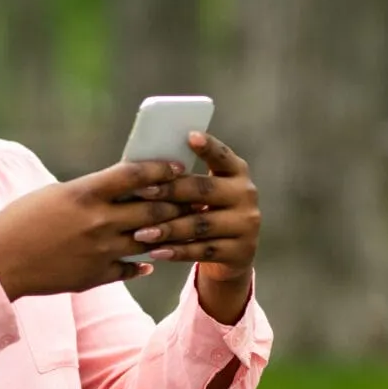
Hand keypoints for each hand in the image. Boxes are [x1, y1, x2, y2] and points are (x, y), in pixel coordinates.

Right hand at [0, 159, 199, 299]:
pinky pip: (133, 268)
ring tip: (181, 226)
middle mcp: (98, 221)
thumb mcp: (53, 194)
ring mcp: (101, 251)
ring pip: (150, 238)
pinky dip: (143, 262)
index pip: (136, 174)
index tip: (177, 167)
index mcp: (85, 193)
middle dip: (178, 201)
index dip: (162, 169)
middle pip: (154, 207)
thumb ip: (89, 191)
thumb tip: (120, 187)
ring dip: (169, 231)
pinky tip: (149, 260)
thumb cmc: (18, 221)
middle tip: (194, 196)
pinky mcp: (97, 275)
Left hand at [130, 131, 261, 297]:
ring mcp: (246, 224)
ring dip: (168, 228)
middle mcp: (246, 194)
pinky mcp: (242, 251)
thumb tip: (144, 166)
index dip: (208, 147)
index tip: (189, 136)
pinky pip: (203, 251)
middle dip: (170, 191)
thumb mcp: (203, 191)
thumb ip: (184, 178)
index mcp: (237, 172)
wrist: (231, 252)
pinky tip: (156, 252)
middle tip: (141, 192)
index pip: (222, 156)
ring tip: (140, 233)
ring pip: (201, 224)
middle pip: (205, 190)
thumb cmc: (205, 211)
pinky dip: (177, 252)